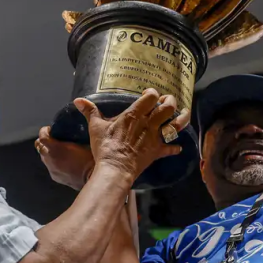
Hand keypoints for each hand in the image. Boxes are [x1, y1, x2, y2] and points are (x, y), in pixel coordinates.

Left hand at [37, 126, 94, 190]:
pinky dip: (53, 162)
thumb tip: (69, 132)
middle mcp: (49, 158)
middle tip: (55, 139)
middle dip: (45, 141)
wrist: (92, 176)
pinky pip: (50, 166)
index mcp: (55, 148)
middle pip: (39, 146)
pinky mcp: (55, 176)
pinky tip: (64, 162)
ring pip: (43, 157)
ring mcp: (51, 168)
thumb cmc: (90, 157)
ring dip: (48, 152)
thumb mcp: (81, 141)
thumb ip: (71, 136)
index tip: (51, 129)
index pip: (42, 136)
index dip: (45, 131)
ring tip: (60, 151)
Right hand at [75, 89, 189, 180]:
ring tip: (184, 113)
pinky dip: (175, 148)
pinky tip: (177, 147)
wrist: (115, 168)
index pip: (151, 97)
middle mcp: (148, 124)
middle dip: (170, 101)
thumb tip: (78, 100)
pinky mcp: (157, 151)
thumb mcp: (95, 127)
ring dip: (183, 118)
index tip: (150, 94)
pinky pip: (171, 148)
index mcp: (134, 115)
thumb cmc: (105, 147)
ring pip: (176, 124)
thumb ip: (90, 111)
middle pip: (168, 107)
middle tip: (168, 101)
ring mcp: (155, 138)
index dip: (153, 93)